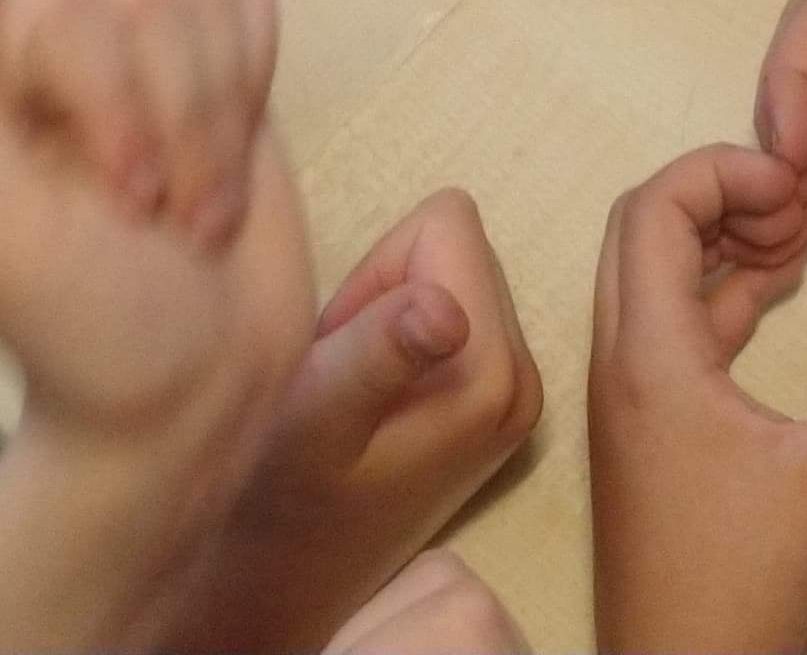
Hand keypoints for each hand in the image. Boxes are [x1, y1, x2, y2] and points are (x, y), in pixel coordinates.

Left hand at [0, 0, 188, 173]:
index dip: (152, 38)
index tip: (114, 116)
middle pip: (191, 3)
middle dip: (165, 83)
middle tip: (124, 167)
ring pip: (201, 41)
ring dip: (178, 114)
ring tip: (140, 186)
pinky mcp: (139, 40)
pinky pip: (190, 73)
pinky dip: (178, 124)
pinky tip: (150, 179)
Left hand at [0, 0, 313, 495]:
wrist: (198, 390)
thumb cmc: (85, 328)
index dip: (110, 100)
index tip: (117, 203)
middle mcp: (61, 29)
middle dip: (177, 115)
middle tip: (157, 212)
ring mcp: (145, 27)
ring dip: (219, 109)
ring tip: (191, 199)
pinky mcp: (218, 35)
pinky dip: (255, 72)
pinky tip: (231, 147)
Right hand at [166, 190, 541, 653]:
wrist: (281, 585)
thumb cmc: (283, 504)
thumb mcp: (316, 421)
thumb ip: (378, 353)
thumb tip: (444, 306)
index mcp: (495, 372)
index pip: (447, 222)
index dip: (377, 268)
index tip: (345, 344)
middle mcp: (525, 379)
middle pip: (457, 245)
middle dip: (386, 291)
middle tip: (345, 375)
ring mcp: (514, 394)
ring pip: (451, 274)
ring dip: (389, 316)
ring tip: (355, 394)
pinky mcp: (493, 404)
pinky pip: (452, 313)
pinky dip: (400, 340)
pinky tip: (373, 408)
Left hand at [589, 142, 806, 654]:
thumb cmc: (733, 592)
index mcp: (647, 358)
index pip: (653, 206)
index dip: (722, 170)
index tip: (797, 182)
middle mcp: (621, 364)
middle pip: (644, 225)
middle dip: (720, 192)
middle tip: (800, 201)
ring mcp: (629, 399)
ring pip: (654, 274)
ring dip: (721, 240)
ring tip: (803, 234)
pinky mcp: (646, 430)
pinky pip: (671, 322)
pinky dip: (721, 289)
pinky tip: (781, 290)